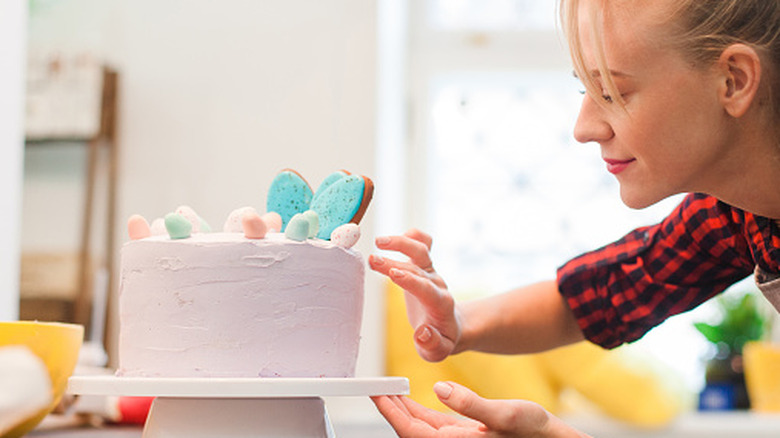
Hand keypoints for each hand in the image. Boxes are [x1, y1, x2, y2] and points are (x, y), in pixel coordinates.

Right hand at [370, 228, 460, 361]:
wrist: (449, 326)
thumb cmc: (440, 340)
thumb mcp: (437, 352)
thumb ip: (432, 345)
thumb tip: (423, 333)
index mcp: (440, 305)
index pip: (426, 289)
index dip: (411, 281)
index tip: (394, 275)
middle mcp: (436, 284)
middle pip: (417, 268)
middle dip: (395, 263)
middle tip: (372, 260)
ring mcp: (430, 273)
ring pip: (420, 251)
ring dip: (401, 243)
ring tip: (378, 242)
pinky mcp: (424, 266)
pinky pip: (424, 244)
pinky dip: (414, 236)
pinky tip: (396, 237)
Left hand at [372, 381, 589, 437]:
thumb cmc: (536, 432)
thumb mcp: (507, 414)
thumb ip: (471, 404)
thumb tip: (440, 390)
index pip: (412, 431)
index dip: (390, 412)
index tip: (376, 393)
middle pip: (411, 429)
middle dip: (391, 409)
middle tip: (374, 387)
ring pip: (421, 426)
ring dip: (404, 409)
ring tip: (388, 389)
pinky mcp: (467, 434)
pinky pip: (436, 424)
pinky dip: (422, 411)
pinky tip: (413, 399)